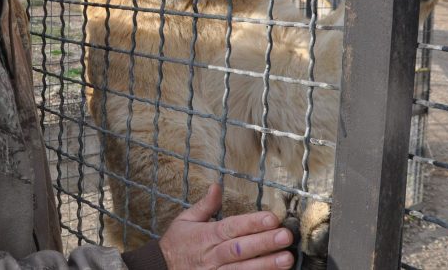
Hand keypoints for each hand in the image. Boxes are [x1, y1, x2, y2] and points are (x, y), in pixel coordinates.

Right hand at [159, 184, 294, 269]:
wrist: (160, 269)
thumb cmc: (176, 244)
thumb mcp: (185, 220)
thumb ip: (205, 205)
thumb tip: (217, 186)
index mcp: (206, 236)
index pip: (231, 227)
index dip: (251, 223)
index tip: (272, 218)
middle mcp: (212, 255)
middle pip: (240, 249)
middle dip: (264, 243)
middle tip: (285, 236)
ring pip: (242, 269)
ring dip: (265, 265)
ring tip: (286, 259)